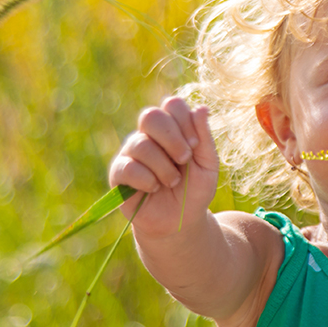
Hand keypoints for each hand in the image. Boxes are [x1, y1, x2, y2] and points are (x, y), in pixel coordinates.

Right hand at [108, 96, 218, 237]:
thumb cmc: (194, 190)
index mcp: (172, 128)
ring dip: (163, 166)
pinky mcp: (119, 174)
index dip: (184, 121)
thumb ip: (204, 137)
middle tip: (184, 159)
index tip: (195, 145)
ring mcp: (131, 153)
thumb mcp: (208, 165)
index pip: (172, 105)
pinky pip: (128, 167)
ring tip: (172, 181)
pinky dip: (147, 179)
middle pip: (150, 116)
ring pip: (141, 144)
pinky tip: (155, 188)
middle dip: (172, 138)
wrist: (180, 221)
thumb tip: (201, 108)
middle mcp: (148, 136)